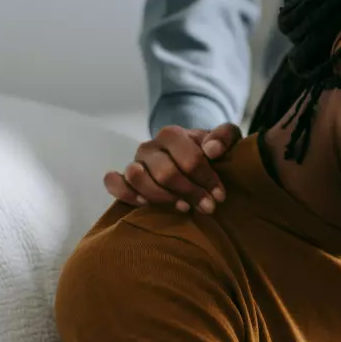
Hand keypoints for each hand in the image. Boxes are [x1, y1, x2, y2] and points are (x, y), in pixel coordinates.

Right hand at [104, 122, 242, 211]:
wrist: (190, 161)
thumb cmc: (208, 152)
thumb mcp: (224, 141)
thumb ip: (225, 136)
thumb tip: (212, 150)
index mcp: (172, 134)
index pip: (190, 158)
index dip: (207, 179)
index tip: (219, 195)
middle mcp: (149, 147)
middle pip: (166, 173)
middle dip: (190, 192)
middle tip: (208, 207)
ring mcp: (134, 163)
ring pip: (138, 178)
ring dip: (163, 197)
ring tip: (184, 207)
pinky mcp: (124, 179)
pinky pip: (114, 184)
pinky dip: (127, 194)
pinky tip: (146, 204)